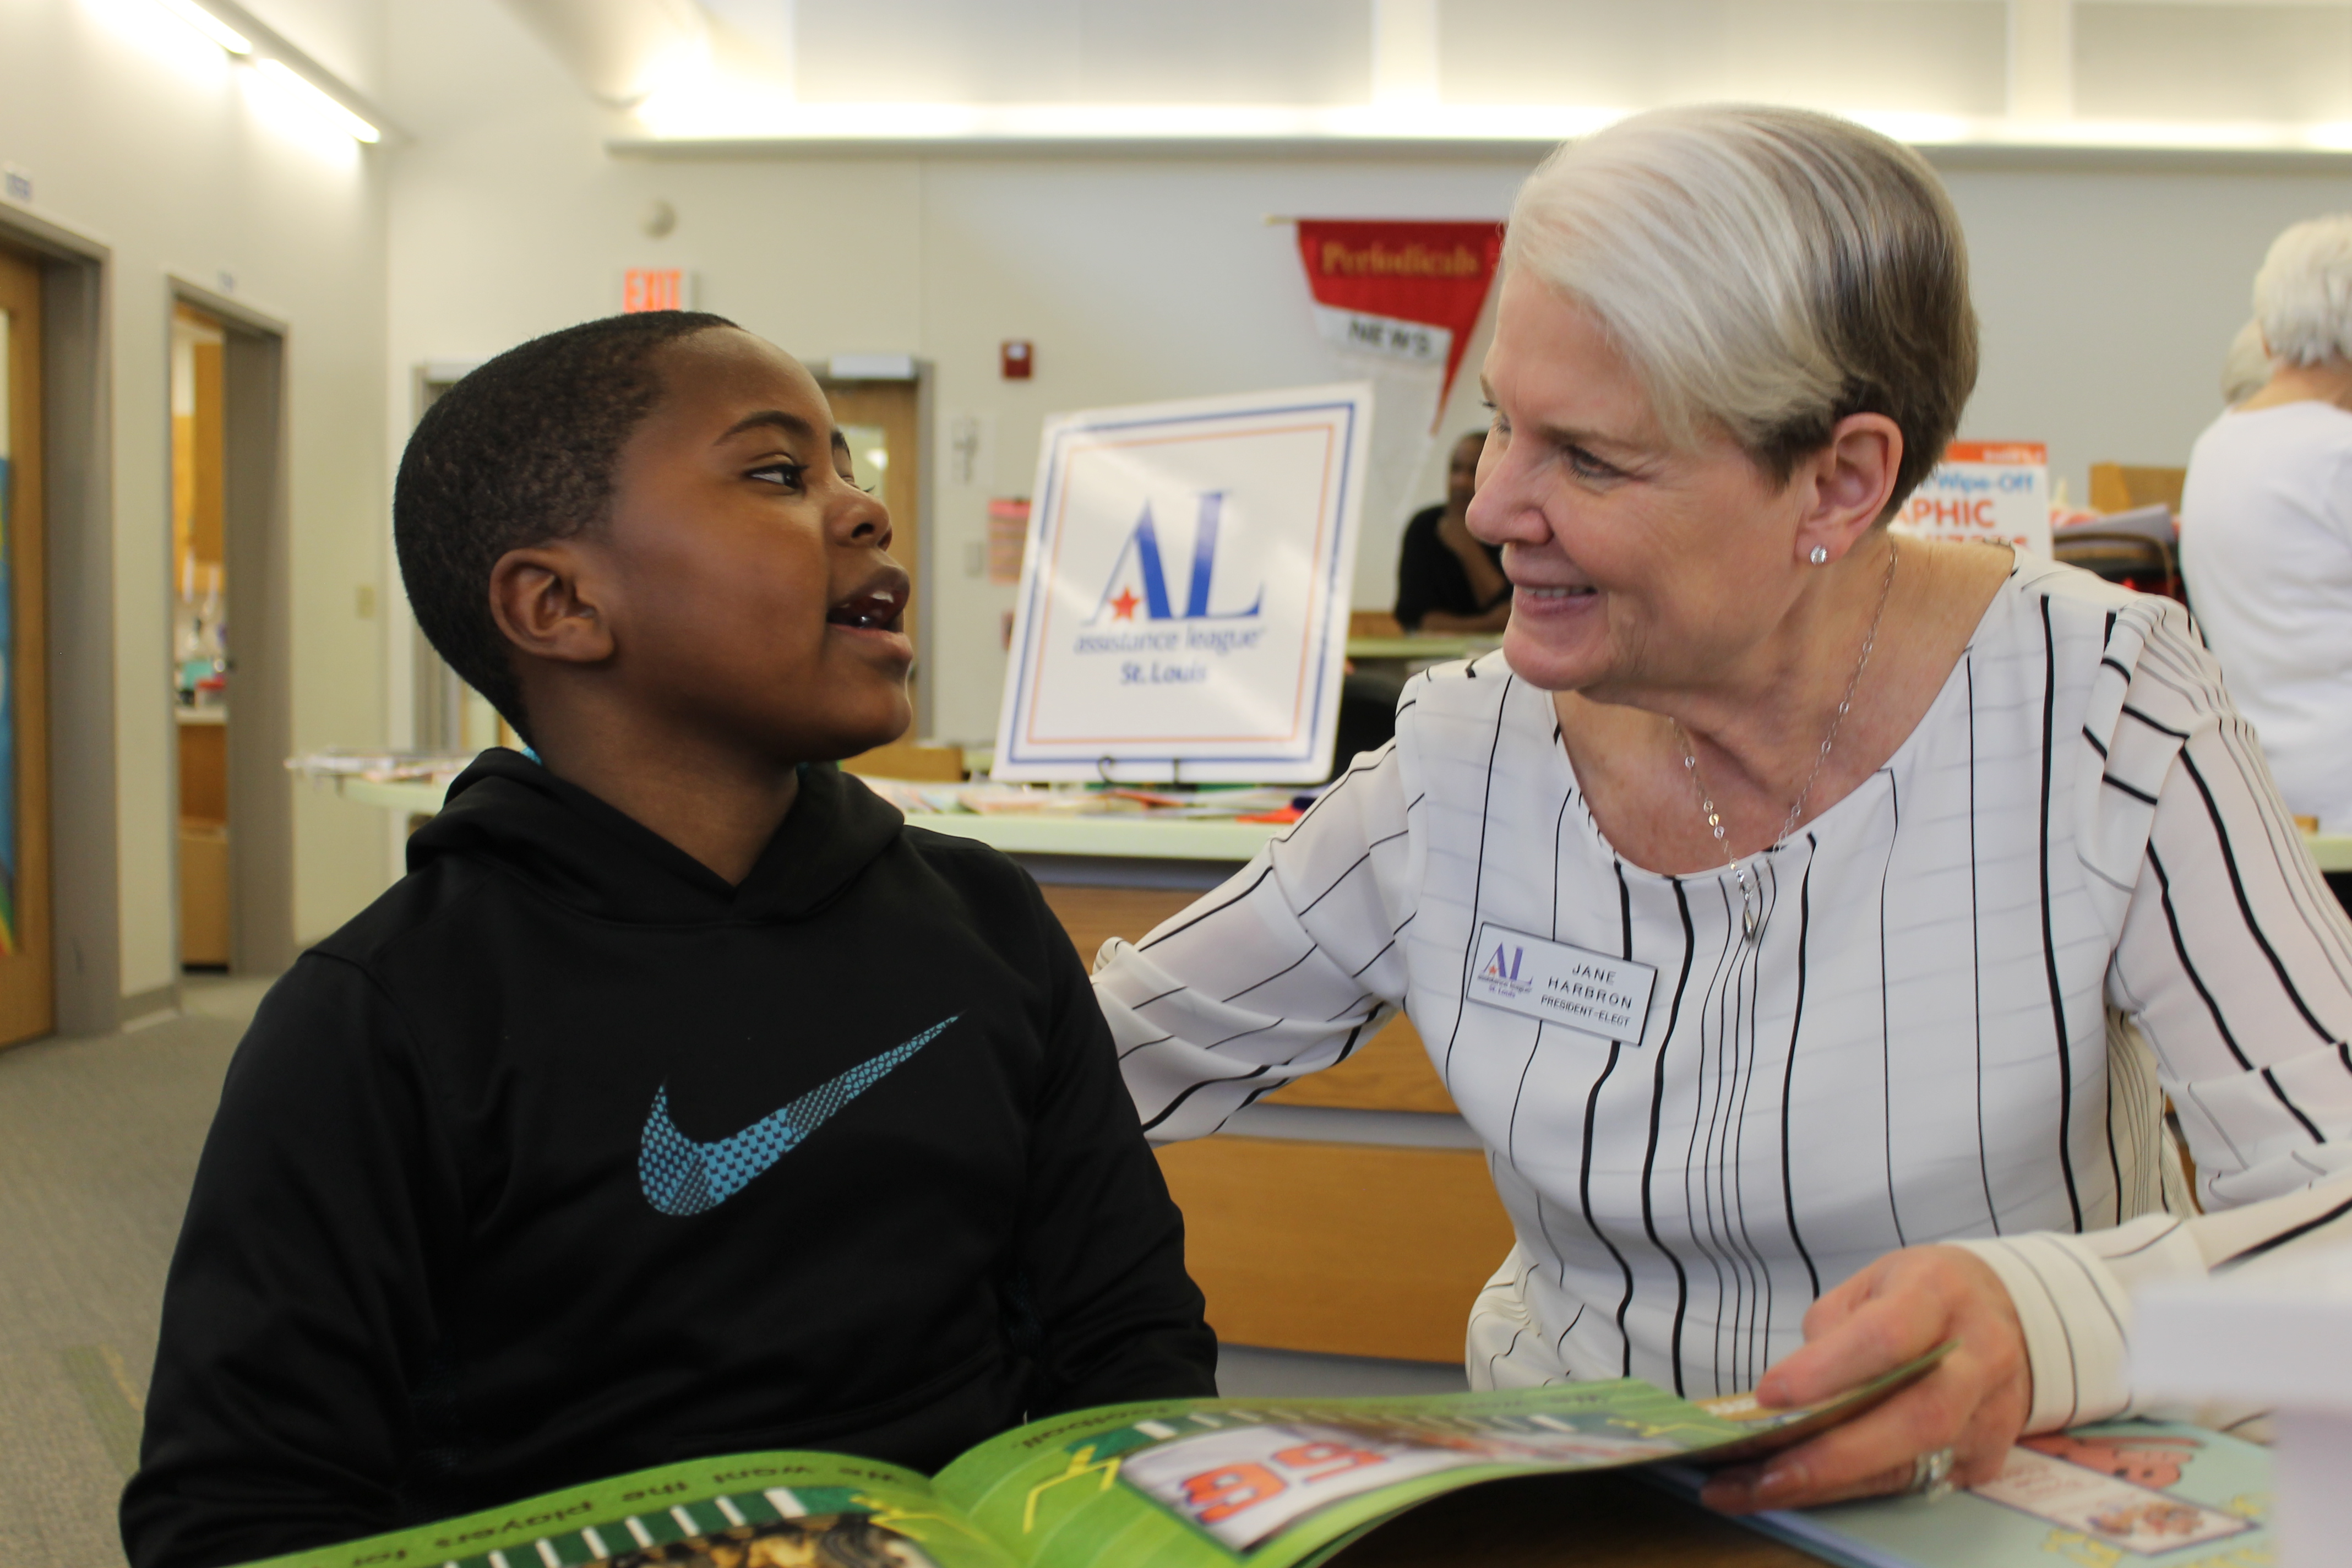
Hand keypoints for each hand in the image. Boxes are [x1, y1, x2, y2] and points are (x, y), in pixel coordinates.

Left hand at [1700, 1245, 2030, 1513]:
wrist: (2005, 1311)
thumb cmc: (1921, 1293)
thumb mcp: (1872, 1283)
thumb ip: (1833, 1330)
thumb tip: (1790, 1396)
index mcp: (1941, 1294)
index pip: (1888, 1336)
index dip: (1828, 1369)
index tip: (1769, 1394)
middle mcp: (1980, 1356)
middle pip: (1917, 1415)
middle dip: (1836, 1451)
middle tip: (1764, 1469)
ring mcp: (1992, 1414)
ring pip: (1917, 1460)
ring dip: (1833, 1481)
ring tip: (1760, 1488)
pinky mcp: (1986, 1457)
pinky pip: (1915, 1480)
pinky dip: (1853, 1487)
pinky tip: (1802, 1489)